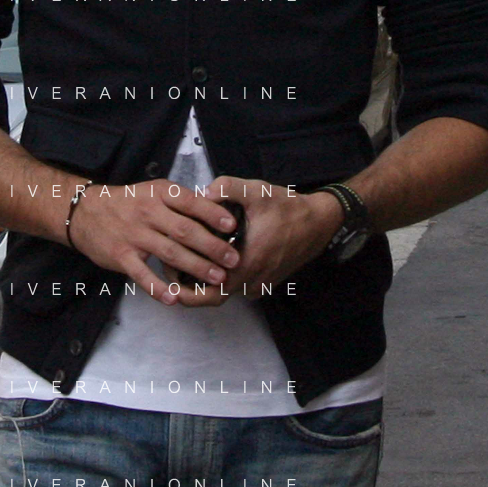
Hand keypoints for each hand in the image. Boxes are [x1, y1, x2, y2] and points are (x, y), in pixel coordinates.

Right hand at [66, 179, 241, 307]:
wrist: (86, 212)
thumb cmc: (129, 203)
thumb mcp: (153, 191)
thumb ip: (180, 202)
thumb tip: (215, 212)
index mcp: (159, 193)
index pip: (190, 202)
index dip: (212, 214)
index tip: (233, 226)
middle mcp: (148, 212)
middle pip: (184, 230)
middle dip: (212, 246)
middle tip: (233, 260)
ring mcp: (134, 235)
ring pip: (169, 252)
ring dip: (195, 267)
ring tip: (217, 278)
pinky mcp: (121, 256)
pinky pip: (142, 274)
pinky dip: (157, 287)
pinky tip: (174, 298)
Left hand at [161, 176, 342, 302]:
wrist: (319, 222)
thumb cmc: (287, 208)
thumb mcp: (255, 191)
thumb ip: (226, 188)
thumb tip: (200, 192)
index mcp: (246, 264)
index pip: (208, 292)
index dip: (184, 289)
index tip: (168, 275)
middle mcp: (252, 281)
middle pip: (213, 298)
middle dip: (190, 291)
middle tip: (172, 276)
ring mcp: (260, 284)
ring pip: (226, 293)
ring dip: (206, 284)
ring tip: (186, 266)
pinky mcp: (266, 282)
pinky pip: (239, 287)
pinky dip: (223, 280)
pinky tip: (212, 261)